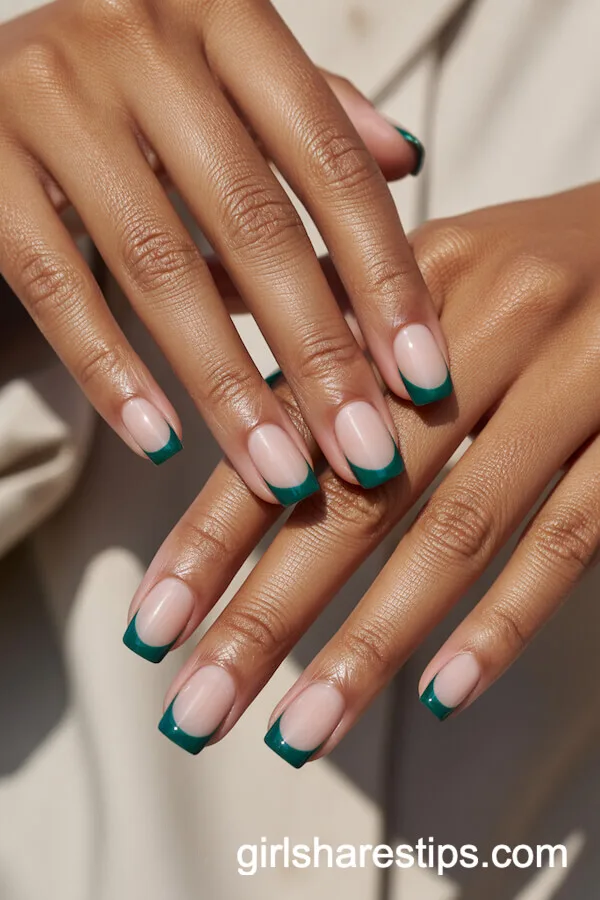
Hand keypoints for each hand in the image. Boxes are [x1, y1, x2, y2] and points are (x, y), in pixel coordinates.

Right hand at [0, 0, 448, 504]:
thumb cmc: (123, 88)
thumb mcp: (220, 76)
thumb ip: (309, 113)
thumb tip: (406, 161)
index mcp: (222, 17)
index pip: (331, 162)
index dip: (384, 278)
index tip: (423, 378)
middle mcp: (139, 39)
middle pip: (256, 224)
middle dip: (319, 354)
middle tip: (363, 452)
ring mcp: (51, 96)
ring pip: (161, 266)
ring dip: (229, 386)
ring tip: (280, 472)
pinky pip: (54, 282)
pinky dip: (111, 371)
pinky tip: (162, 442)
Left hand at [125, 185, 598, 761]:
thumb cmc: (532, 262)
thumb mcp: (427, 258)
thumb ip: (324, 295)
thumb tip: (201, 294)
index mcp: (410, 282)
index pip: (291, 419)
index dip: (215, 527)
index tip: (155, 624)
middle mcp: (487, 323)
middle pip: (358, 491)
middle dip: (269, 610)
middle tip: (198, 709)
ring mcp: (574, 377)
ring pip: (458, 528)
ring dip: (371, 641)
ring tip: (300, 730)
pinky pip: (572, 535)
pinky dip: (507, 618)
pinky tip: (443, 693)